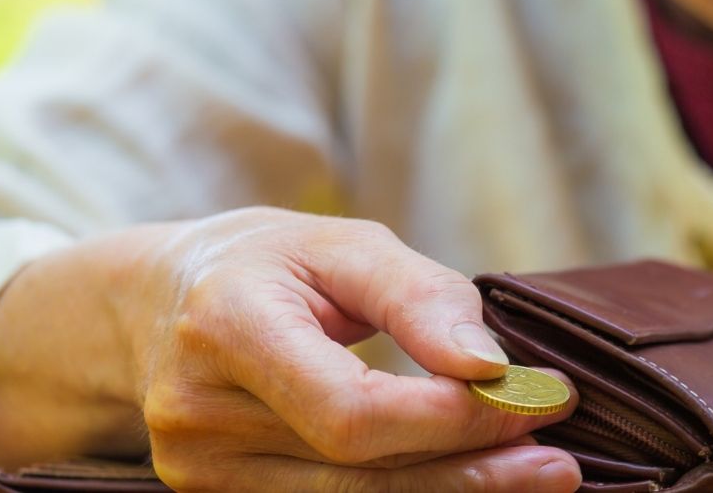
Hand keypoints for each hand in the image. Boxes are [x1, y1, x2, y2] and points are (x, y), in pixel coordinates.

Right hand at [0, 208, 581, 492]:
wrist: (153, 305)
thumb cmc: (265, 263)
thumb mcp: (341, 243)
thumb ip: (418, 296)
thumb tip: (490, 363)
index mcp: (226, 327)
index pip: (350, 410)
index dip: (450, 419)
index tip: (537, 397)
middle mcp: (198, 414)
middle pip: (355, 472)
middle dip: (469, 470)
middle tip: (560, 464)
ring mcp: (198, 471)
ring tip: (533, 477)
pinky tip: (465, 485)